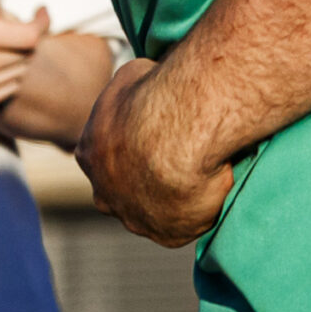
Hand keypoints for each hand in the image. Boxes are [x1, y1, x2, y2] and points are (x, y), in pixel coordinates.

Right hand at [0, 3, 46, 115]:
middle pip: (27, 55)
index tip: (41, 11)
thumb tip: (24, 2)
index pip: (28, 35)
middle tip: (26, 24)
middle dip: (30, 39)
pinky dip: (6, 75)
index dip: (41, 22)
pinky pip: (3, 92)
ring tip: (9, 41)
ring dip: (20, 57)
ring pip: (18, 73)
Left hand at [78, 57, 234, 248]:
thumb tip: (143, 86)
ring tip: (207, 165)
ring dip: (177, 193)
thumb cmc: (155, 96)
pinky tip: (218, 180)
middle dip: (149, 177)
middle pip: (126, 190)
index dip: (136, 143)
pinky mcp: (168, 234)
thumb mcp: (131, 76)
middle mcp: (105, 192)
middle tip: (183, 152)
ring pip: (156, 209)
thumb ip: (131, 91)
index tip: (162, 131)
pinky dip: (203, 206)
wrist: (178, 134)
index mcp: (92, 153)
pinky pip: (187, 223)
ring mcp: (135, 218)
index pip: (110, 155)